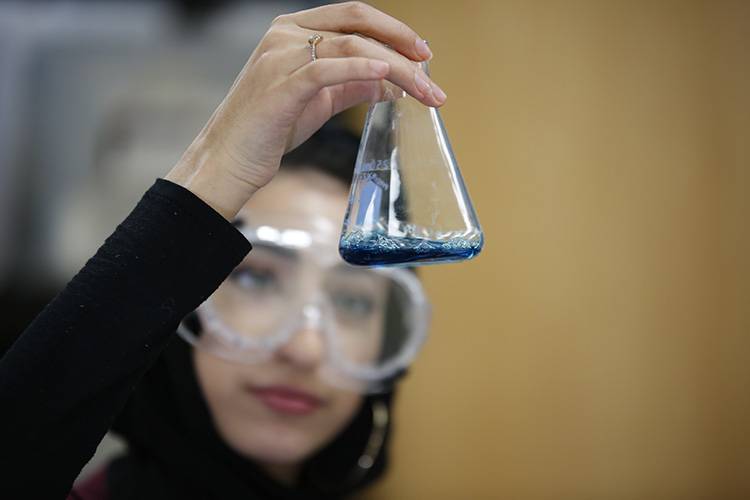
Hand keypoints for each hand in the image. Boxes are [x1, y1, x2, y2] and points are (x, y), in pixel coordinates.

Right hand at [165, 1, 444, 218]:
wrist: (227, 160)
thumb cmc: (269, 129)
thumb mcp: (318, 101)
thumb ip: (352, 85)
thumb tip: (393, 83)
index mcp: (293, 30)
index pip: (353, 16)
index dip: (393, 29)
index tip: (423, 53)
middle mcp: (285, 34)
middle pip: (357, 24)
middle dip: (402, 43)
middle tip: (431, 68)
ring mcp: (280, 56)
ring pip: (351, 46)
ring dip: (396, 67)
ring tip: (423, 90)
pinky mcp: (280, 85)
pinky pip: (327, 69)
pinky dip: (361, 69)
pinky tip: (387, 77)